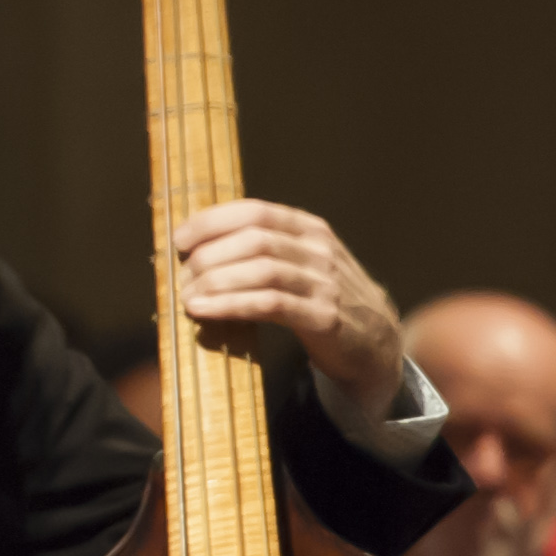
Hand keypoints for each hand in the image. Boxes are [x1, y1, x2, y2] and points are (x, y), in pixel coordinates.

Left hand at [171, 199, 404, 422]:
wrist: (375, 345)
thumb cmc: (324, 301)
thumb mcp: (302, 264)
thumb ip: (265, 250)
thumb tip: (199, 248)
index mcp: (310, 230)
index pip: (256, 211)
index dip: (213, 221)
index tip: (180, 239)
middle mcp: (320, 250)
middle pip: (254, 239)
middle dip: (209, 256)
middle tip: (183, 276)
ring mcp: (325, 283)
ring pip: (262, 269)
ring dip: (216, 281)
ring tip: (187, 296)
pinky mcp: (325, 317)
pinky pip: (271, 305)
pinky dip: (231, 305)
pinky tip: (204, 311)